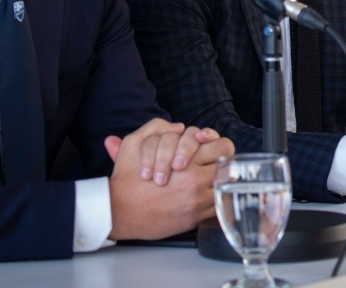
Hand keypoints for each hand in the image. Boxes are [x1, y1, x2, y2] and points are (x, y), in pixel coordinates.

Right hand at [105, 118, 234, 240]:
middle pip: (228, 166)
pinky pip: (215, 207)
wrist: (117, 212)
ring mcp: (196, 202)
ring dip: (219, 181)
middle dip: (223, 161)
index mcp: (185, 161)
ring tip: (208, 178)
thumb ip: (156, 128)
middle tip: (213, 161)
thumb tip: (178, 126)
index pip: (221, 146)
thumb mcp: (133, 143)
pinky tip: (203, 195)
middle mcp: (195, 182)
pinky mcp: (193, 219)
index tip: (208, 146)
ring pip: (224, 187)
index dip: (217, 143)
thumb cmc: (125, 179)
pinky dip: (213, 200)